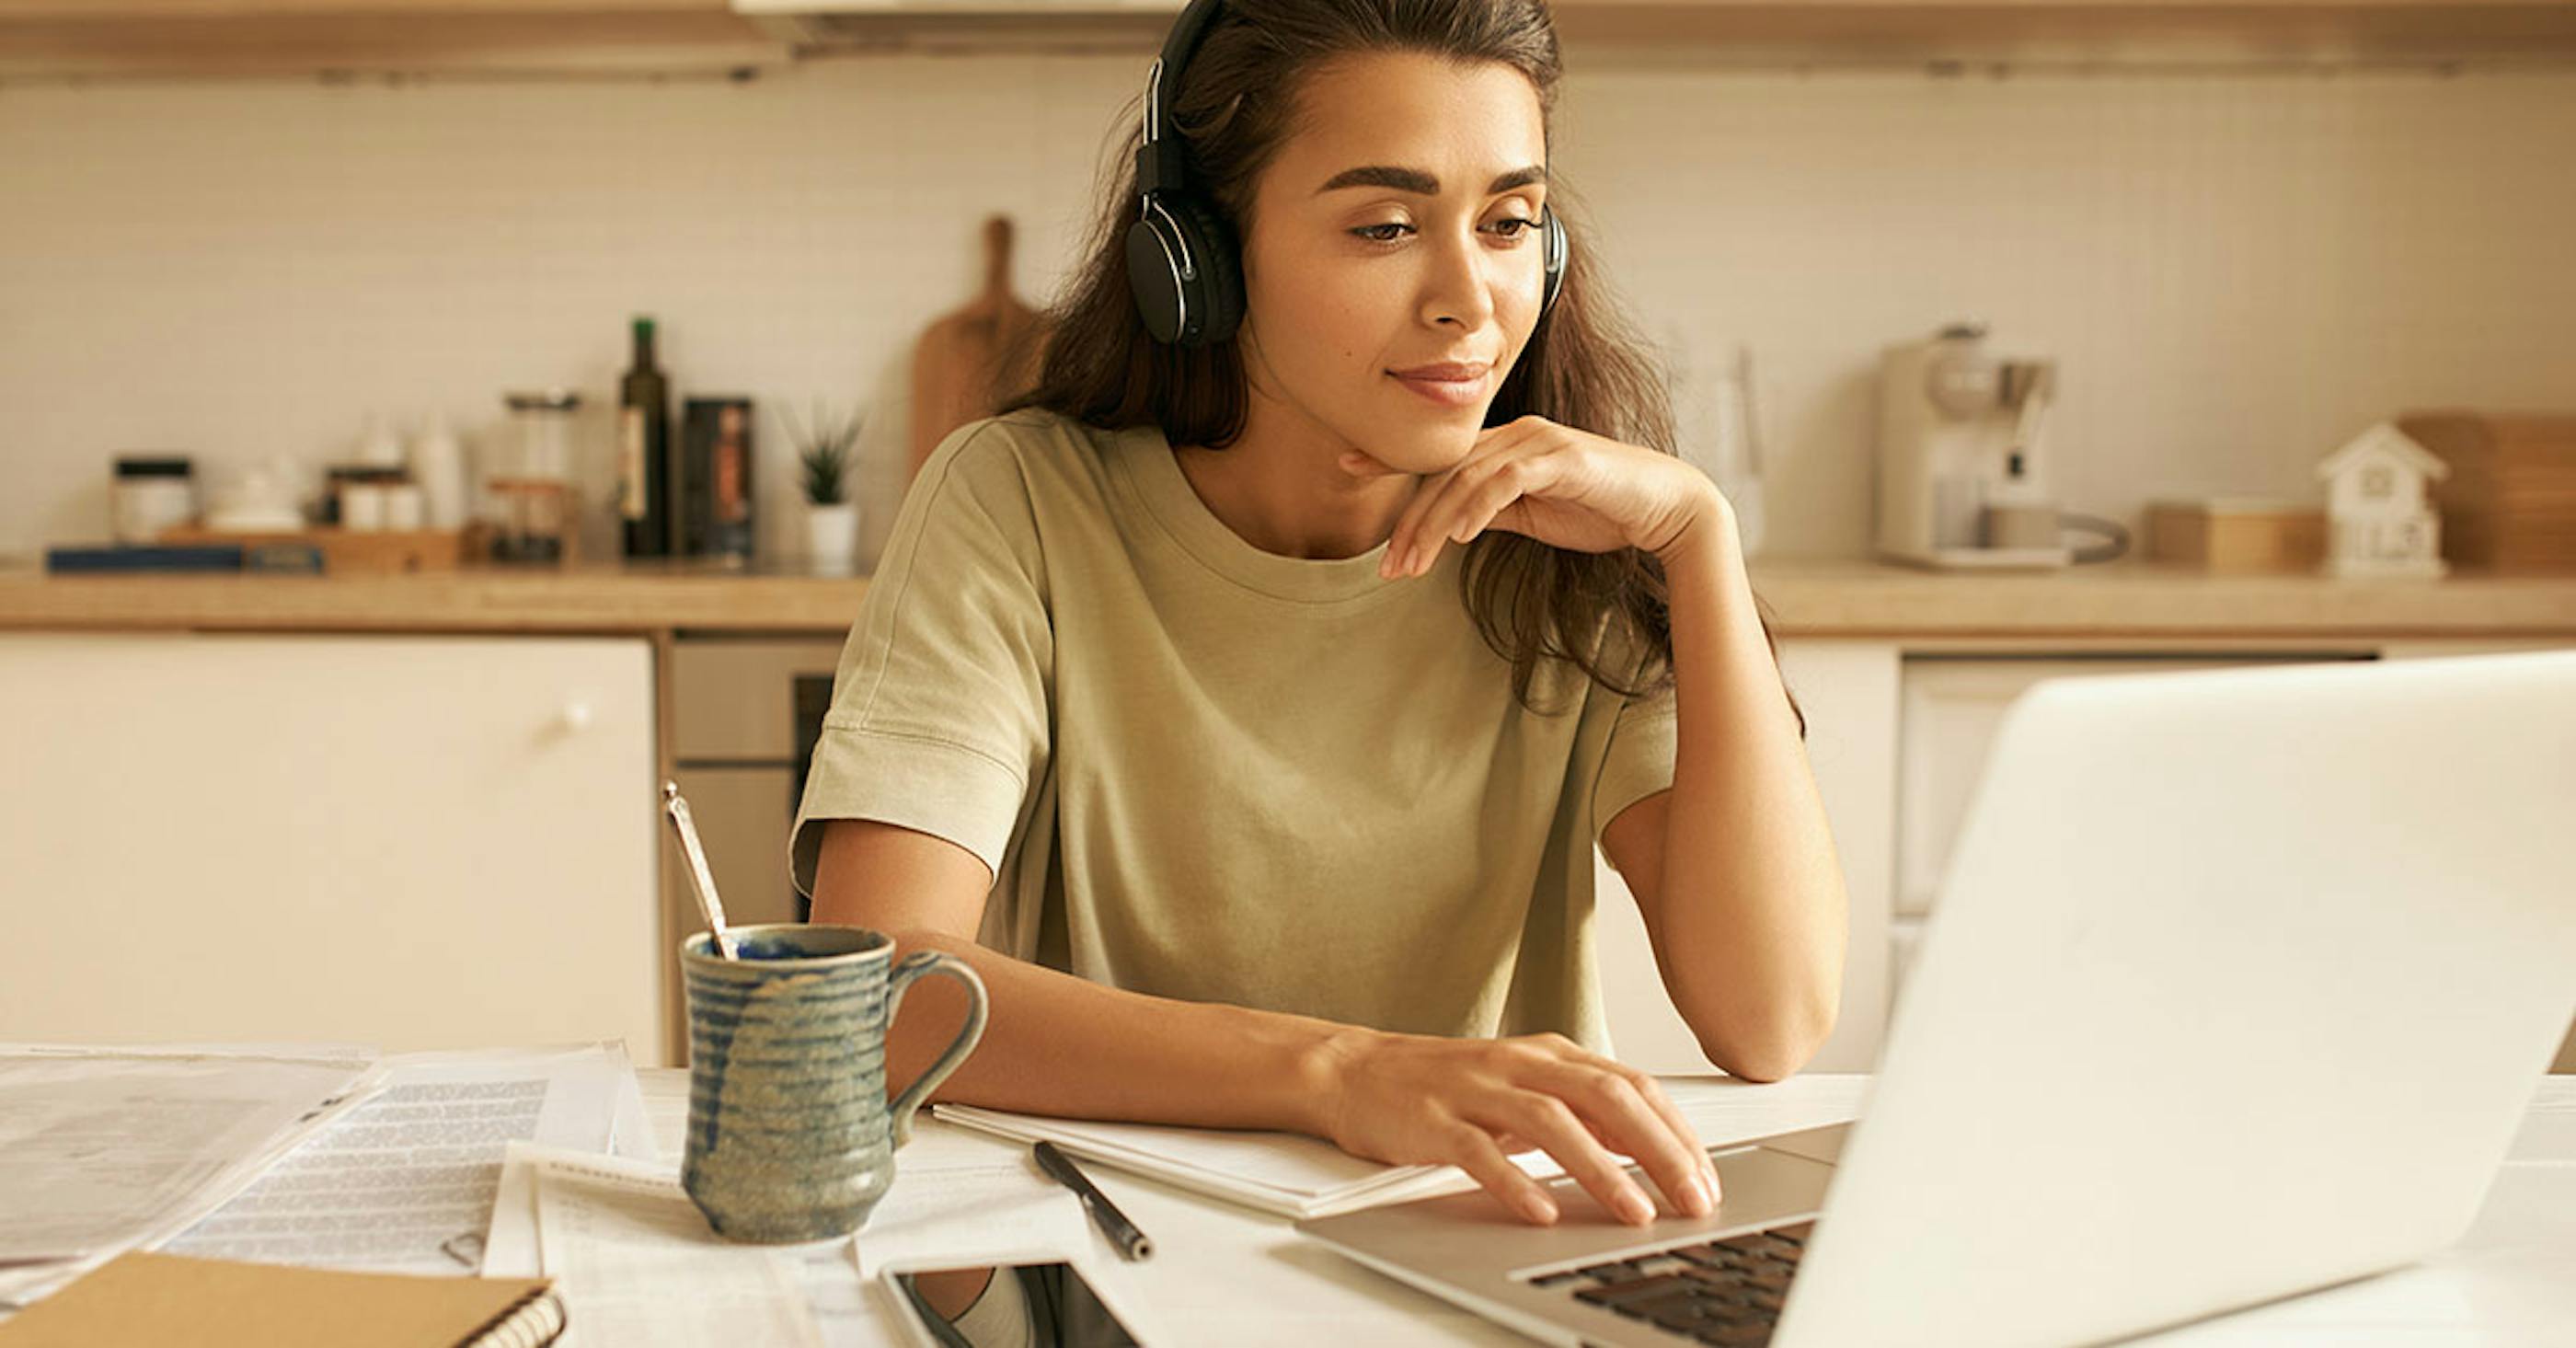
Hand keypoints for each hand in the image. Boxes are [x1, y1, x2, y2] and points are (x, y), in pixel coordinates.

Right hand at [1315, 1028, 1721, 1226]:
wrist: (1357, 1071)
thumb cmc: (1447, 1085)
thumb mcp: (1525, 1085)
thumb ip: (1582, 1108)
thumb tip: (1649, 1144)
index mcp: (1550, 1054)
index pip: (1633, 1085)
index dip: (1677, 1132)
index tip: (1706, 1178)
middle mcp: (1519, 1064)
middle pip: (1606, 1098)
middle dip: (1659, 1151)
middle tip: (1693, 1198)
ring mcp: (1476, 1091)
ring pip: (1552, 1123)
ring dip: (1601, 1170)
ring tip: (1635, 1211)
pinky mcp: (1435, 1121)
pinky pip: (1480, 1153)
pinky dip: (1516, 1183)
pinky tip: (1542, 1212)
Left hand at [1347, 415, 1729, 578]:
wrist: (1664, 509)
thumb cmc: (1601, 510)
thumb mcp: (1533, 516)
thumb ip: (1491, 512)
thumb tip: (1450, 524)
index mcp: (1506, 445)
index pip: (1440, 457)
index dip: (1391, 460)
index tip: (1346, 467)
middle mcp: (1516, 434)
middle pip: (1445, 474)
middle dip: (1410, 522)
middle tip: (1386, 566)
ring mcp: (1538, 442)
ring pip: (1466, 479)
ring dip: (1434, 525)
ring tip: (1412, 564)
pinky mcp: (1561, 457)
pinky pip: (1505, 480)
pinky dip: (1477, 507)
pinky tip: (1457, 535)